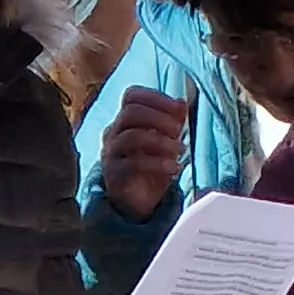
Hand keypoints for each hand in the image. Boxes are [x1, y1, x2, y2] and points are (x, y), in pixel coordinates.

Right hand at [100, 87, 187, 219]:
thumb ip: (173, 121)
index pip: (132, 96)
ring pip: (132, 136)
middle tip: (178, 131)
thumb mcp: (167, 140)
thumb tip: (182, 103)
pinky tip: (174, 167)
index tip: (178, 108)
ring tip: (180, 150)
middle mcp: (114, 132)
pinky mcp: (114, 173)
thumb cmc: (151, 163)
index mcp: (126, 119)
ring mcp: (111, 152)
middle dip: (159, 118)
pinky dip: (158, 164)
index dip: (156, 98)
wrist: (137, 198)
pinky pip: (133, 163)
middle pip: (131, 112)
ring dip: (161, 141)